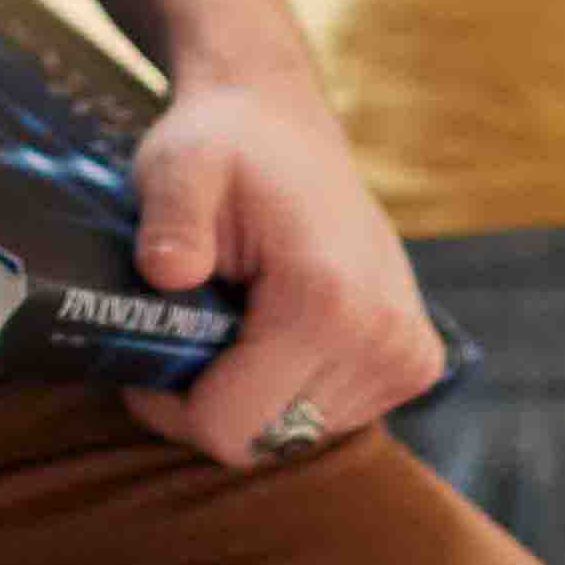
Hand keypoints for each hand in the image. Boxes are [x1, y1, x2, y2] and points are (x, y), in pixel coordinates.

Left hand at [120, 62, 451, 469]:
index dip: (168, 406)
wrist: (286, 125)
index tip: (150, 352)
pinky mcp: (415, 362)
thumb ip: (170, 220)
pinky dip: (291, 388)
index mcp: (325, 302)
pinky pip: (331, 418)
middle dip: (208, 399)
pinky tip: (278, 329)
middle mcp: (382, 338)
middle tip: (189, 329)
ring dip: (251, 392)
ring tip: (238, 318)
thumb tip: (167, 272)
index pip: (228, 428)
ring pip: (293, 434)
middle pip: (260, 440)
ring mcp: (407, 355)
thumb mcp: (179, 167)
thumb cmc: (223, 148)